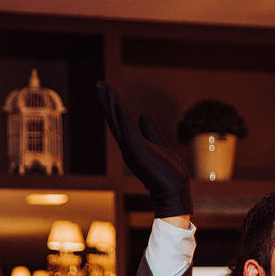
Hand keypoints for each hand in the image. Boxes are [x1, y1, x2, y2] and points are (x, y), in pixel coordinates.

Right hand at [96, 82, 191, 217]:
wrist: (175, 192)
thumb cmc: (168, 173)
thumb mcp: (159, 145)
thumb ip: (151, 131)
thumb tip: (143, 116)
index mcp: (133, 145)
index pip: (120, 122)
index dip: (113, 106)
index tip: (107, 90)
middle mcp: (128, 147)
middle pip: (114, 120)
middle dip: (107, 101)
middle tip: (99, 83)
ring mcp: (131, 150)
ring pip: (118, 123)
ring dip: (111, 104)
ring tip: (103, 88)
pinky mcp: (138, 152)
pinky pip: (127, 132)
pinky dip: (122, 118)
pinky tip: (117, 103)